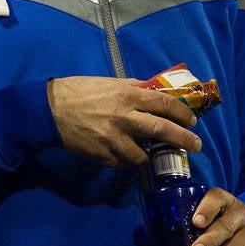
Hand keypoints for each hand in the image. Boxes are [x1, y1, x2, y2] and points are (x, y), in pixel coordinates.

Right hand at [47, 76, 201, 166]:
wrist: (48, 109)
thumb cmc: (79, 90)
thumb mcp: (108, 82)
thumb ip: (133, 88)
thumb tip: (155, 92)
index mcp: (127, 95)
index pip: (165, 104)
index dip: (183, 113)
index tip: (192, 120)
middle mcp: (125, 117)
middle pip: (163, 130)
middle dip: (184, 139)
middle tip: (196, 145)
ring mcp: (114, 139)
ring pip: (143, 155)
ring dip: (148, 155)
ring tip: (147, 153)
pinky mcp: (102, 154)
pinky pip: (122, 162)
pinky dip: (124, 159)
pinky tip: (121, 153)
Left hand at [189, 188, 244, 245]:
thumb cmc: (224, 220)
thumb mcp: (213, 213)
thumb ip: (199, 220)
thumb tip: (181, 237)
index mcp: (225, 200)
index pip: (215, 199)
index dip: (205, 210)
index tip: (197, 222)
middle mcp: (242, 213)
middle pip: (224, 228)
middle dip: (208, 241)